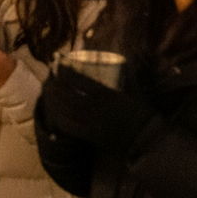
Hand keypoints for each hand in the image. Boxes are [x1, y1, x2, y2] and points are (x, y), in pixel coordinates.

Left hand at [40, 64, 155, 152]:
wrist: (146, 139)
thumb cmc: (143, 113)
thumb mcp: (135, 90)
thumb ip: (127, 75)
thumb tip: (125, 59)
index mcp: (107, 95)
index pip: (80, 81)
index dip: (67, 72)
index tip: (60, 64)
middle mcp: (96, 109)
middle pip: (68, 96)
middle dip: (56, 86)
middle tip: (50, 78)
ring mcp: (92, 124)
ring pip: (66, 112)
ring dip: (54, 101)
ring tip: (50, 92)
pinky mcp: (90, 137)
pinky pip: (69, 127)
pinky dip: (59, 118)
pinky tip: (55, 111)